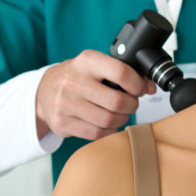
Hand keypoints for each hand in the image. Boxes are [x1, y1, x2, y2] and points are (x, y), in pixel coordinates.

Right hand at [35, 50, 150, 140]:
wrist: (44, 91)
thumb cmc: (77, 77)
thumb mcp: (96, 66)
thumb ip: (124, 74)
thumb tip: (151, 87)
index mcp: (86, 61)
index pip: (120, 72)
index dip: (137, 84)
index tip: (140, 89)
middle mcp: (74, 80)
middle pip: (117, 101)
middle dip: (131, 105)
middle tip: (130, 104)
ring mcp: (65, 103)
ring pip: (108, 120)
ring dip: (120, 119)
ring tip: (118, 113)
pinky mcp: (62, 122)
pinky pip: (96, 133)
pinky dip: (108, 131)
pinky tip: (107, 124)